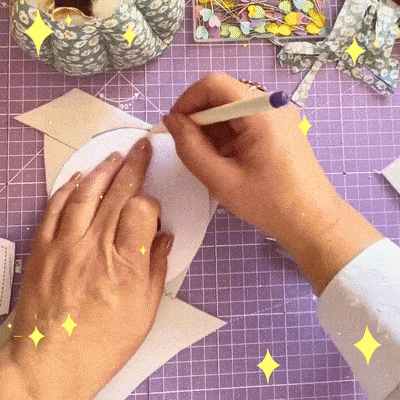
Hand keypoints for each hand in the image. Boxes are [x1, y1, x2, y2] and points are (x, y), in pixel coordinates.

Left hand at [0, 137, 173, 399]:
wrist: (49, 364)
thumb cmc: (99, 344)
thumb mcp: (144, 311)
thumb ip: (155, 268)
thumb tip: (163, 239)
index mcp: (125, 265)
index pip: (141, 209)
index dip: (151, 202)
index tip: (153, 208)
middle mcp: (94, 248)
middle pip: (117, 193)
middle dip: (133, 165)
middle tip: (140, 149)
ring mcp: (65, 246)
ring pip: (85, 194)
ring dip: (102, 171)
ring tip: (114, 157)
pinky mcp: (43, 249)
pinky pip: (54, 209)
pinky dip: (68, 189)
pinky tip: (79, 178)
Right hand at [163, 73, 382, 294]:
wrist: (313, 221)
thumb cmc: (269, 204)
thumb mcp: (221, 179)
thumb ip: (190, 148)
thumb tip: (171, 121)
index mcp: (260, 113)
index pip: (214, 84)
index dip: (188, 101)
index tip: (174, 127)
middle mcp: (272, 105)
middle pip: (224, 95)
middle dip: (199, 118)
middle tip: (189, 149)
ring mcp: (279, 116)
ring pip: (233, 109)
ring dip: (213, 129)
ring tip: (209, 160)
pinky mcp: (281, 128)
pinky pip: (246, 121)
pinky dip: (229, 135)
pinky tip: (226, 160)